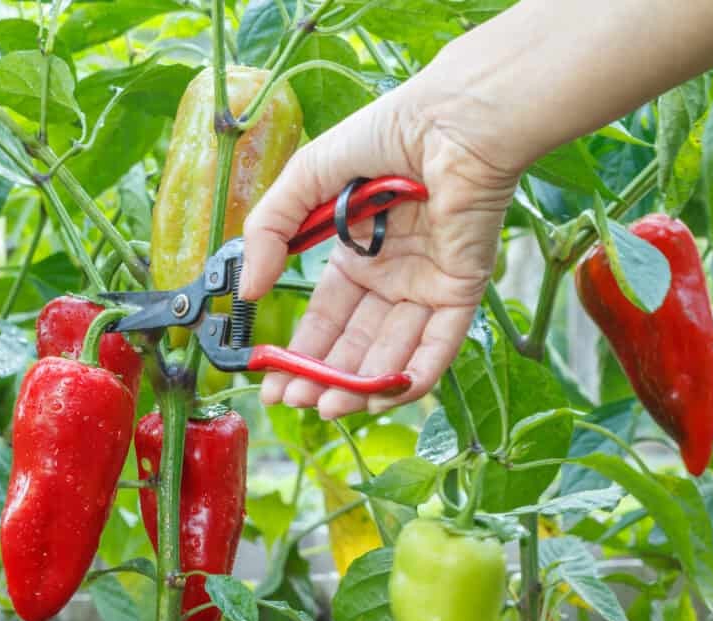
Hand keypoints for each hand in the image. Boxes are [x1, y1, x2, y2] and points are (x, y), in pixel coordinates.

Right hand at [240, 77, 519, 417]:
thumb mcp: (304, 178)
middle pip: (355, 342)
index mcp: (357, 254)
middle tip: (297, 405)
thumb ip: (270, 231)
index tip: (274, 384)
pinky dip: (414, 374)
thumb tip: (249, 291)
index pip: (326, 316)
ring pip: (394, 351)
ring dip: (363, 385)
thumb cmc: (382, 135)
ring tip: (329, 409)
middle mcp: (392, 276)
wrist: (450, 119)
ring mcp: (428, 284)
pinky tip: (382, 397)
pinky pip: (439, 342)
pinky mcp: (463, 287)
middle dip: (324, 376)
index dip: (300, 350)